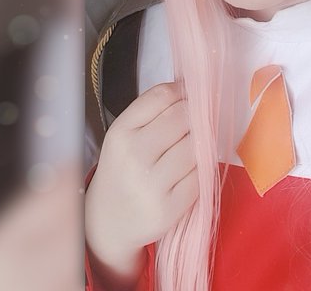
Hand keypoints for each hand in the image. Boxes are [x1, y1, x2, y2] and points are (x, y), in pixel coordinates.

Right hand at [85, 83, 197, 285]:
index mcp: (121, 133)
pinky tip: (193, 168)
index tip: (192, 94)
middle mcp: (134, 156)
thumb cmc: (123, 168)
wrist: (106, 221)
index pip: (162, 96)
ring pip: (196, 145)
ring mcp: (152, 184)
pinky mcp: (169, 208)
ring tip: (196, 144)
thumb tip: (193, 87)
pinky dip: (203, 167)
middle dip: (197, 115)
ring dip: (204, 141)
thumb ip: (154, 109)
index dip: (184, 91)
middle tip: (200, 120)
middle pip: (183, 117)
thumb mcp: (125, 134)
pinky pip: (201, 174)